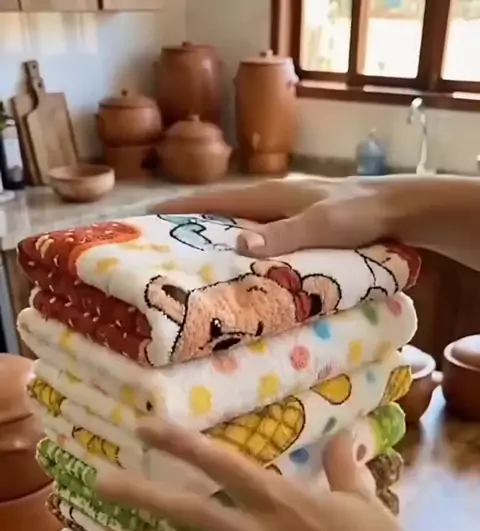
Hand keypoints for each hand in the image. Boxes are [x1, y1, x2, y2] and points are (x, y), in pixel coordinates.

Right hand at [153, 176, 394, 255]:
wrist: (395, 209)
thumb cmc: (359, 214)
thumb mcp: (321, 225)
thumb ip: (282, 234)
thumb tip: (237, 243)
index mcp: (269, 195)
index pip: (213, 200)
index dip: (179, 208)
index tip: (145, 216)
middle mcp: (271, 202)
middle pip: (219, 211)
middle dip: (188, 224)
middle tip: (157, 244)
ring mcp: (283, 214)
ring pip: (237, 224)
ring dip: (212, 238)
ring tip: (186, 260)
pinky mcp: (296, 227)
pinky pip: (257, 236)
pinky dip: (238, 247)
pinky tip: (234, 265)